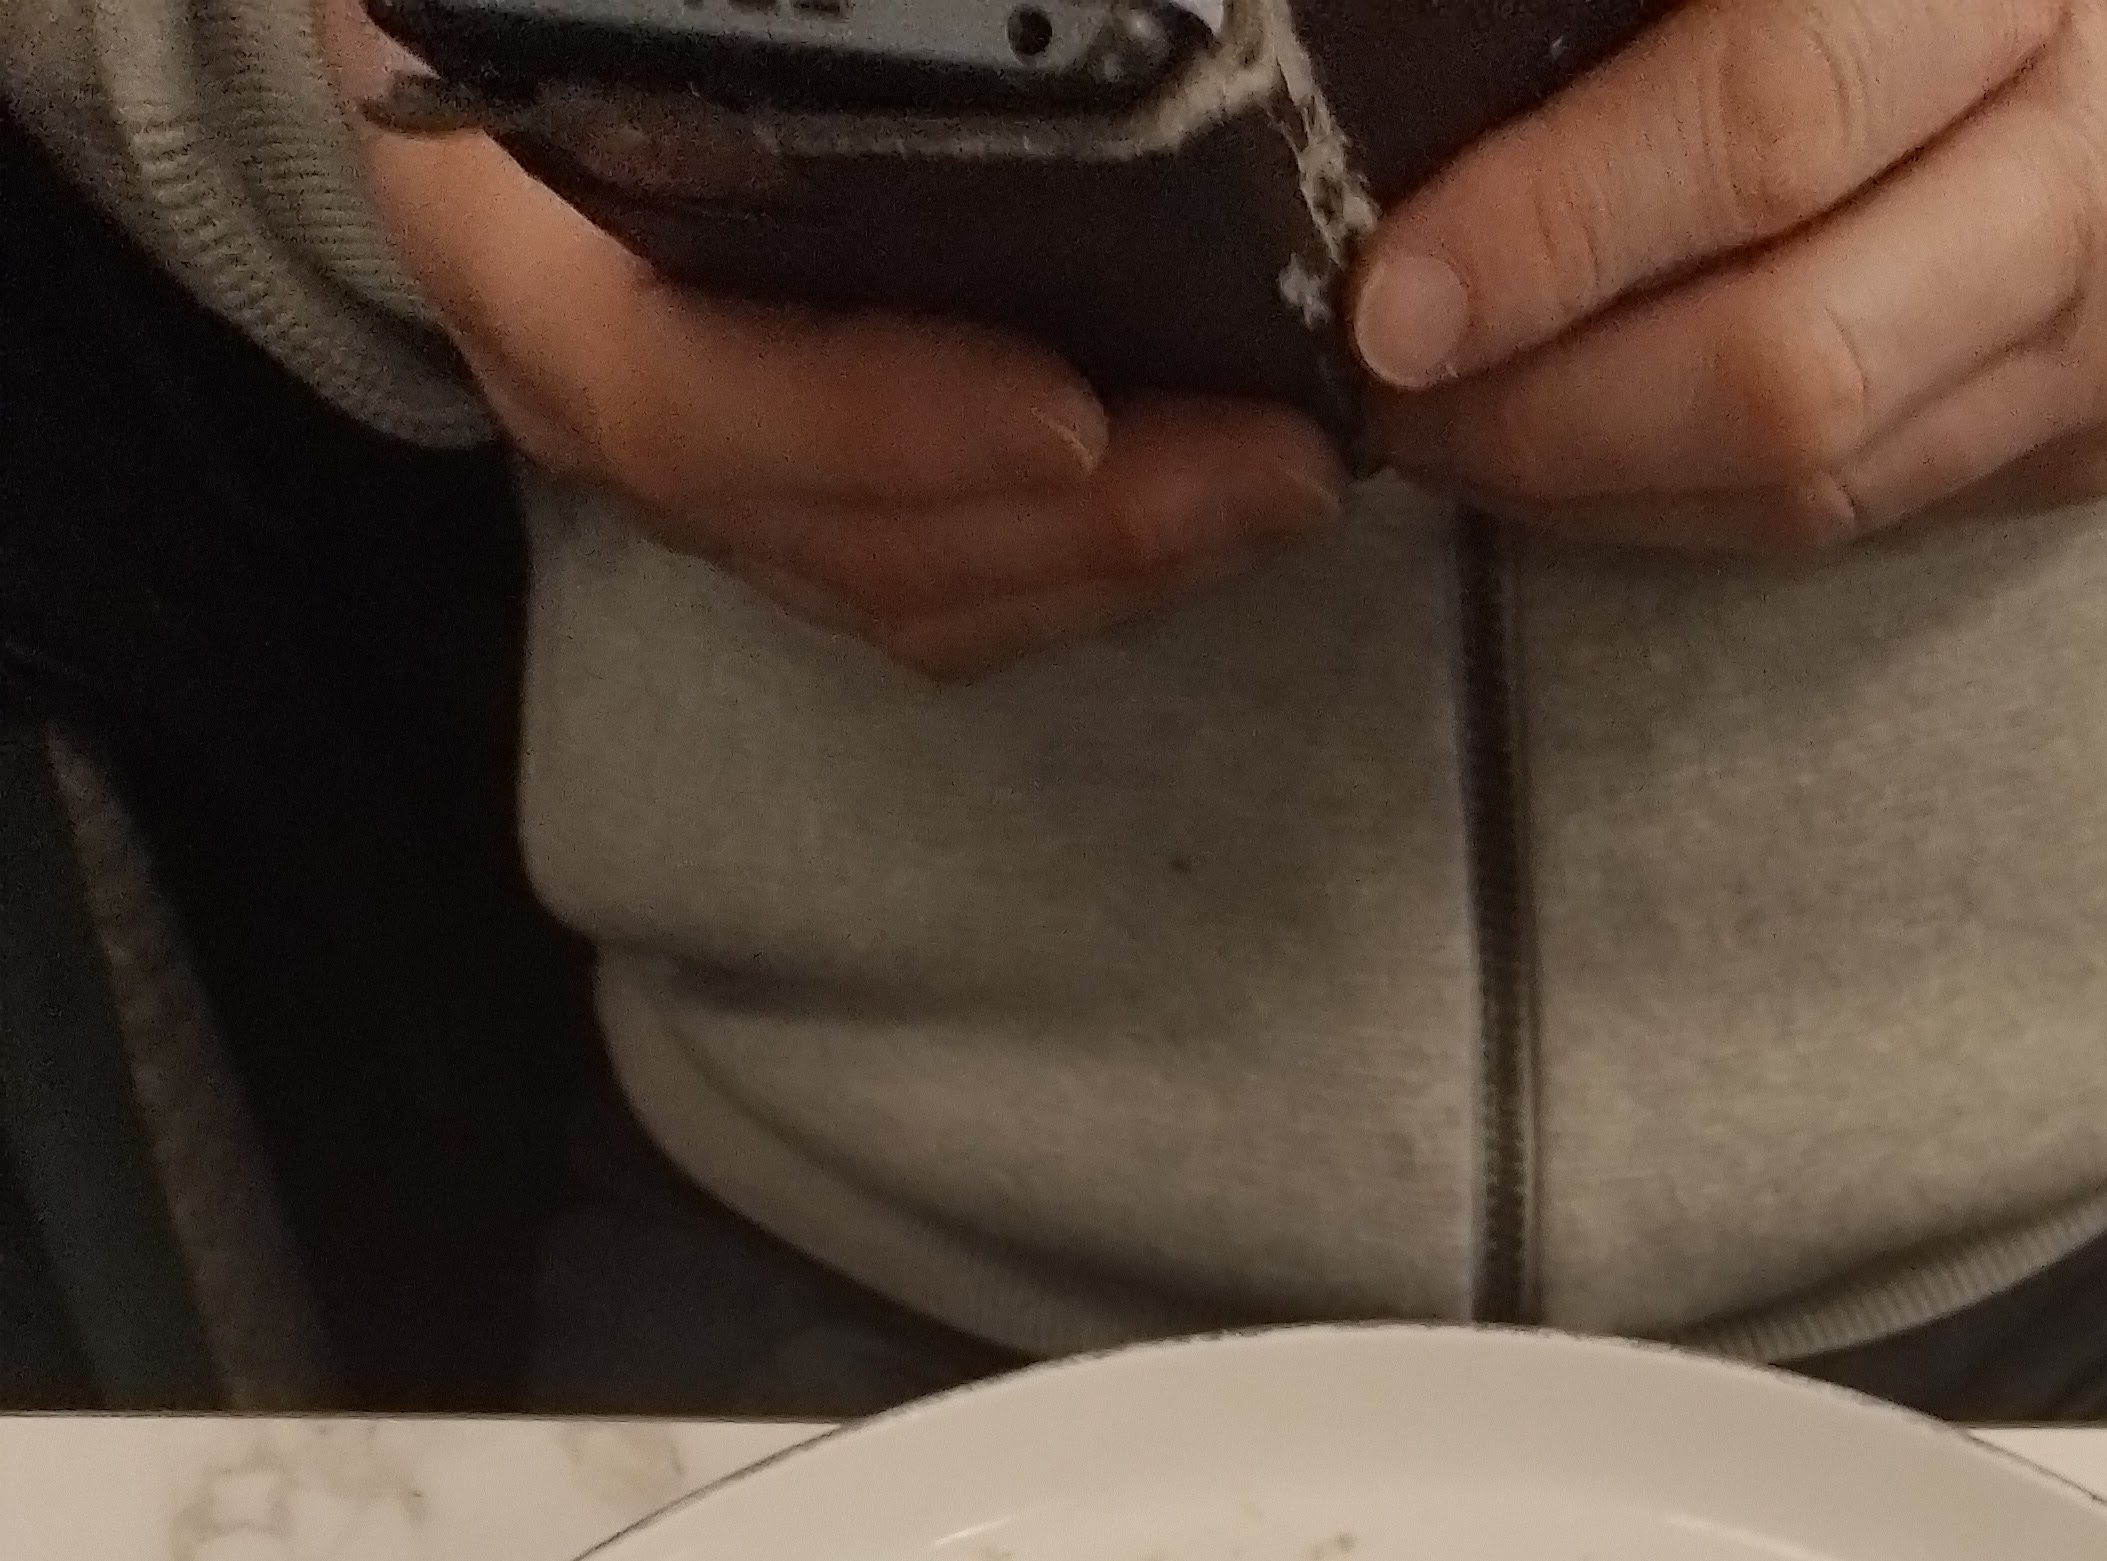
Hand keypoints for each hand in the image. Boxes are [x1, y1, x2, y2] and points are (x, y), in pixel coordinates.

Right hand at [318, 0, 1343, 672]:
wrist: (450, 0)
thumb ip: (729, 4)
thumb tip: (930, 15)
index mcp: (494, 235)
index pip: (671, 392)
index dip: (873, 417)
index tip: (1071, 404)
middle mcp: (575, 386)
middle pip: (829, 532)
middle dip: (1069, 524)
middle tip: (1277, 461)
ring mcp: (684, 458)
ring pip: (899, 588)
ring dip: (1108, 565)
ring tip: (1287, 486)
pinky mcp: (776, 484)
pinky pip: (931, 581)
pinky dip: (1080, 564)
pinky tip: (1219, 500)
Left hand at [1350, 0, 2106, 550]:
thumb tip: (1545, 14)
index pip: (1771, 122)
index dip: (1560, 220)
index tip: (1397, 280)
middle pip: (1779, 373)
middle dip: (1544, 410)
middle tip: (1392, 386)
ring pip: (1810, 485)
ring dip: (1594, 486)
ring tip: (1454, 430)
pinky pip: (1865, 514)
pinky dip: (1697, 504)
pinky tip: (1589, 455)